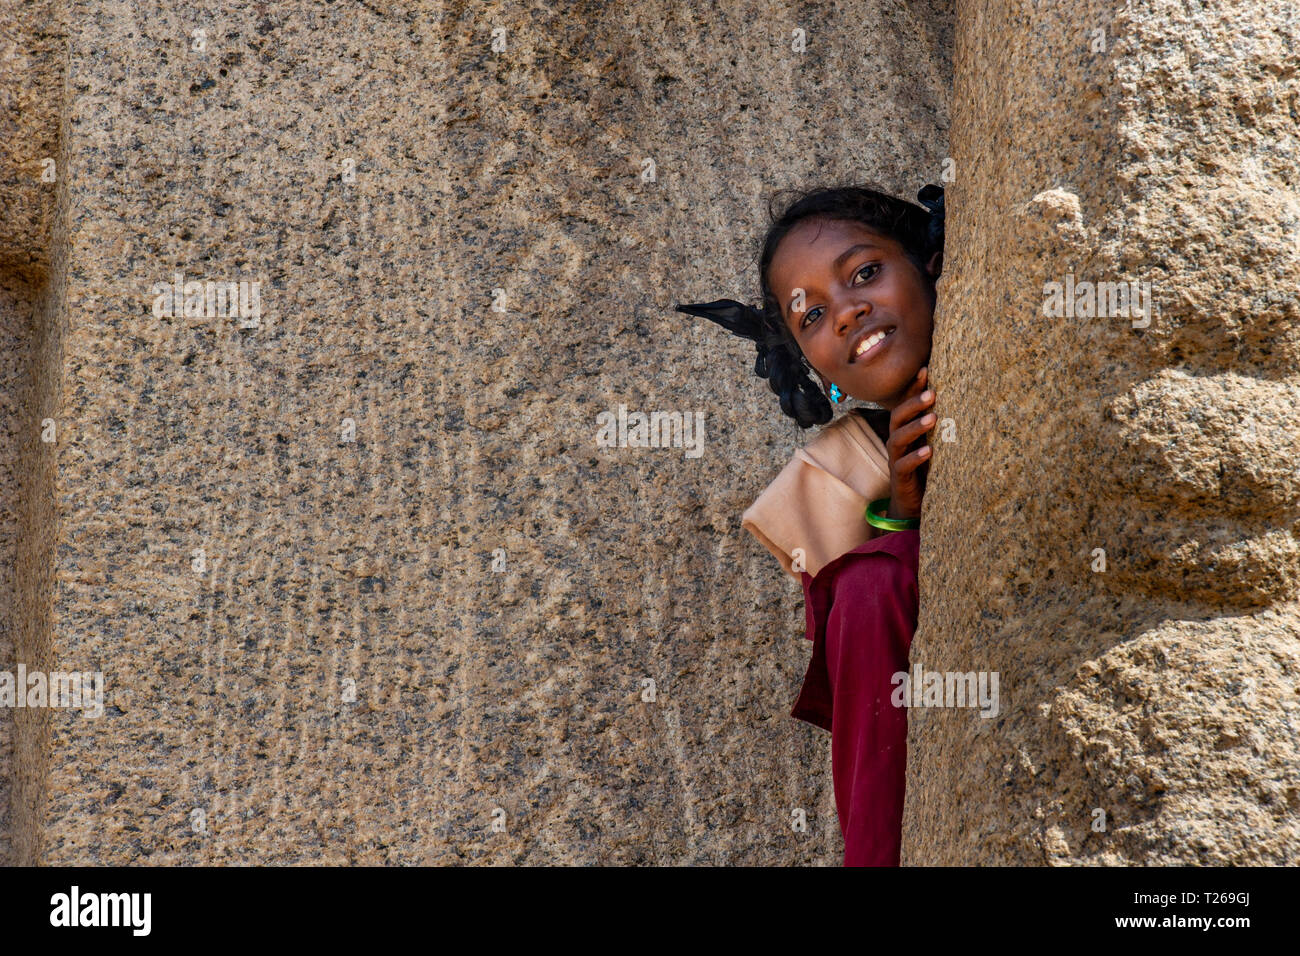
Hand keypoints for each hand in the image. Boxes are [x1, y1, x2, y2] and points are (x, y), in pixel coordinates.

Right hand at [885, 367, 934, 520]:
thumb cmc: (926, 469)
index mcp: (905, 430)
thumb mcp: (934, 443)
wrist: (914, 503)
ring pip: (899, 438)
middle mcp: (897, 441)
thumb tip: (966, 400)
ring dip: (915, 426)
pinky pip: (904, 464)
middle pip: (898, 416)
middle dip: (914, 403)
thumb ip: (940, 426)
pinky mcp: (900, 476)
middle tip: (932, 393)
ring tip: (933, 418)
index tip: (925, 370)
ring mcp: (896, 458)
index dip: (913, 387)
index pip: (906, 403)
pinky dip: (916, 457)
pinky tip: (929, 451)